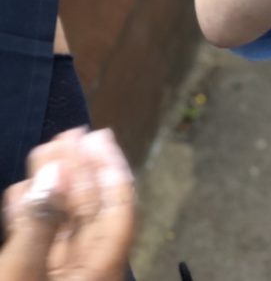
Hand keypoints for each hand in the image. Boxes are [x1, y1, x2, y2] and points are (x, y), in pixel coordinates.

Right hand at [0, 128, 134, 280]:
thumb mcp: (22, 273)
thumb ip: (39, 223)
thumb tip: (56, 172)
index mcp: (100, 269)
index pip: (118, 209)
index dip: (110, 168)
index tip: (99, 137)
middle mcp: (87, 268)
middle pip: (90, 210)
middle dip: (79, 169)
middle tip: (68, 135)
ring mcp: (62, 275)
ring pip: (63, 221)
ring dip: (53, 185)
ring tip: (44, 151)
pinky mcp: (36, 278)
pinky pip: (41, 240)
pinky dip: (32, 214)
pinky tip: (22, 190)